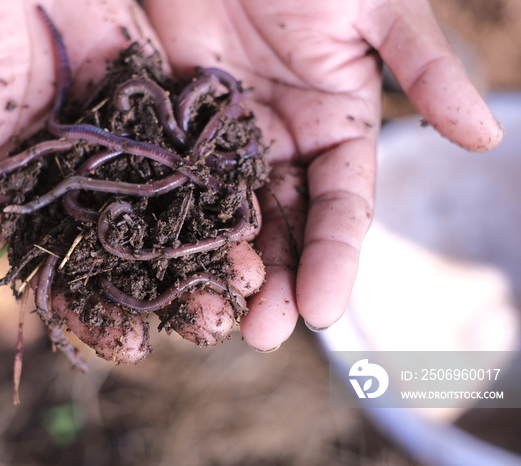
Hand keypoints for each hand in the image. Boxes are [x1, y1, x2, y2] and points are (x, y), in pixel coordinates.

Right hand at [0, 0, 265, 363]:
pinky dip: (233, 194)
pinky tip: (263, 223)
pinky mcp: (175, 117)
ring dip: (213, 255)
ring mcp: (136, 156)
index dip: (89, 312)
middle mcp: (87, 188)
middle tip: (209, 329)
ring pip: (179, 218)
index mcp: (30, 200)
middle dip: (169, 296)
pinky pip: (210, 161)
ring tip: (247, 289)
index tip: (125, 345)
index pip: (61, 272)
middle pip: (131, 256)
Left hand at [144, 0, 503, 350]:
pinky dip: (176, 222)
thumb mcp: (378, 10)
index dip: (335, 258)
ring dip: (229, 267)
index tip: (323, 310)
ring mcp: (229, 143)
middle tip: (262, 334)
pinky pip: (177, 184)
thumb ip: (424, 69)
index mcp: (339, 130)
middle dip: (279, 282)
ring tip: (217, 317)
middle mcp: (286, 147)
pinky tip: (168, 262)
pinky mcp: (178, 130)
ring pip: (232, 217)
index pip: (343, 208)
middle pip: (287, 227)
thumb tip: (485, 137)